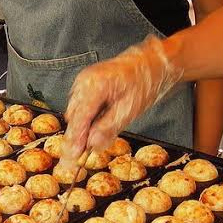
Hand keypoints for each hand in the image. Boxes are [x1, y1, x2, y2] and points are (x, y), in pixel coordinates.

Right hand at [62, 36, 182, 164]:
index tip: (70, 159)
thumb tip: (92, 144)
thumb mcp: (131, 109)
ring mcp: (83, 83)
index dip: (74, 141)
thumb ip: (109, 127)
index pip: (79, 120)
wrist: (152, 62)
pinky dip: (86, 121)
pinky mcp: (86, 86)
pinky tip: (95, 129)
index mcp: (94, 86)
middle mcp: (84, 82)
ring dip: (81, 130)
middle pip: (73, 118)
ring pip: (75, 114)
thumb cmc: (145, 81)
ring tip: (88, 146)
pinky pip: (80, 108)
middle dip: (76, 139)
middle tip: (75, 160)